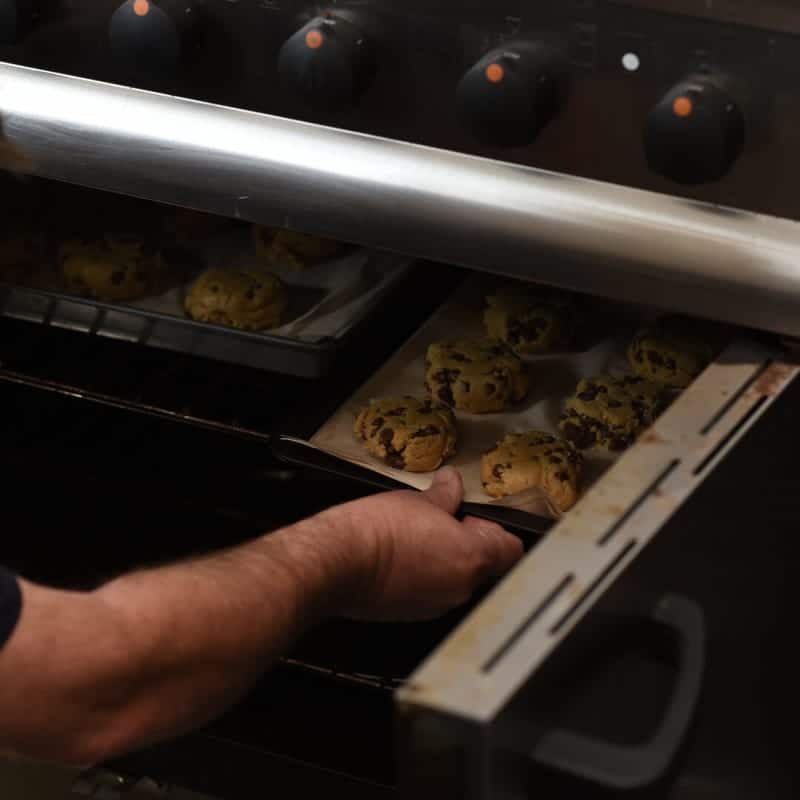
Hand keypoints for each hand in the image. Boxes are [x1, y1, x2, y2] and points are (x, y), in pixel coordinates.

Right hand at [325, 468, 523, 620]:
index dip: (494, 531)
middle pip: (482, 567)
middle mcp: (460, 588)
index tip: (474, 519)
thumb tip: (451, 485)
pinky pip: (429, 594)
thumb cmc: (376, 532)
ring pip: (455, 581)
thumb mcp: (417, 500)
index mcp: (471, 557)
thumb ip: (444, 495)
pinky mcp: (410, 614)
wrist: (335, 563)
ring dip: (443, 562)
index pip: (510, 551)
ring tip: (416, 539)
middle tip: (443, 524)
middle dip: (466, 545)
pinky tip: (400, 558)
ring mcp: (435, 605)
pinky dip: (422, 578)